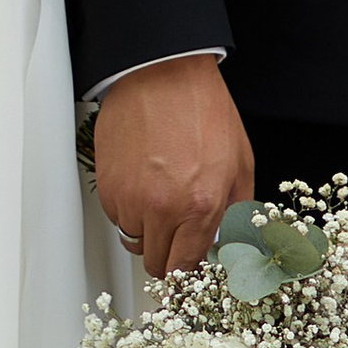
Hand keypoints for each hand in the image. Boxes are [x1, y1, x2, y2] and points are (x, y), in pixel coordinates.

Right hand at [89, 54, 253, 281]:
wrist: (162, 73)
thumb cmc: (202, 109)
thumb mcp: (240, 162)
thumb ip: (236, 211)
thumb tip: (230, 241)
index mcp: (200, 206)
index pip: (186, 268)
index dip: (188, 273)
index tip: (188, 271)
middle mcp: (162, 208)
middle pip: (156, 264)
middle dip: (168, 254)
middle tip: (176, 235)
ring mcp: (130, 198)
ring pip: (133, 240)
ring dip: (147, 229)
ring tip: (161, 196)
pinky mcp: (107, 185)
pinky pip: (116, 216)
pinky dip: (127, 208)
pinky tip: (143, 181)